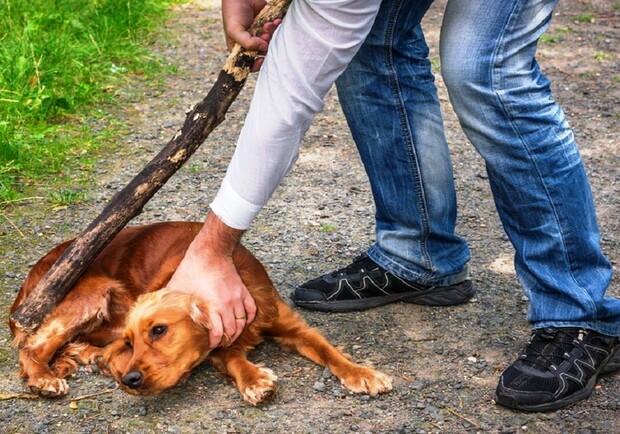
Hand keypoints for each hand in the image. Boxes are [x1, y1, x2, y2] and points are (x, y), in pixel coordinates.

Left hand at [167, 212, 255, 347]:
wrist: (210, 251)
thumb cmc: (192, 268)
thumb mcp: (177, 287)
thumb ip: (170, 301)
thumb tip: (156, 312)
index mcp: (212, 306)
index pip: (218, 333)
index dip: (215, 342)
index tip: (211, 345)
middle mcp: (227, 304)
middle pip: (233, 330)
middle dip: (227, 340)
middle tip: (221, 343)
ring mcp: (237, 298)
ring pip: (243, 322)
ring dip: (237, 331)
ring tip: (231, 335)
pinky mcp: (242, 290)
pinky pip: (251, 309)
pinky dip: (249, 318)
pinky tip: (244, 321)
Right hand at [222, 0, 281, 70]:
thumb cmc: (233, 12)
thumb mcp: (234, 30)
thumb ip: (247, 43)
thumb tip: (263, 48)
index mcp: (239, 48)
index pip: (249, 63)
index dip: (256, 64)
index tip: (262, 59)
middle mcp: (250, 44)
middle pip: (263, 53)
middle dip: (266, 45)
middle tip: (264, 36)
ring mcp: (259, 35)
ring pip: (271, 42)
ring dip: (272, 34)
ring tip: (267, 25)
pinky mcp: (267, 26)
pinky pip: (276, 31)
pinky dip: (276, 27)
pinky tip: (274, 21)